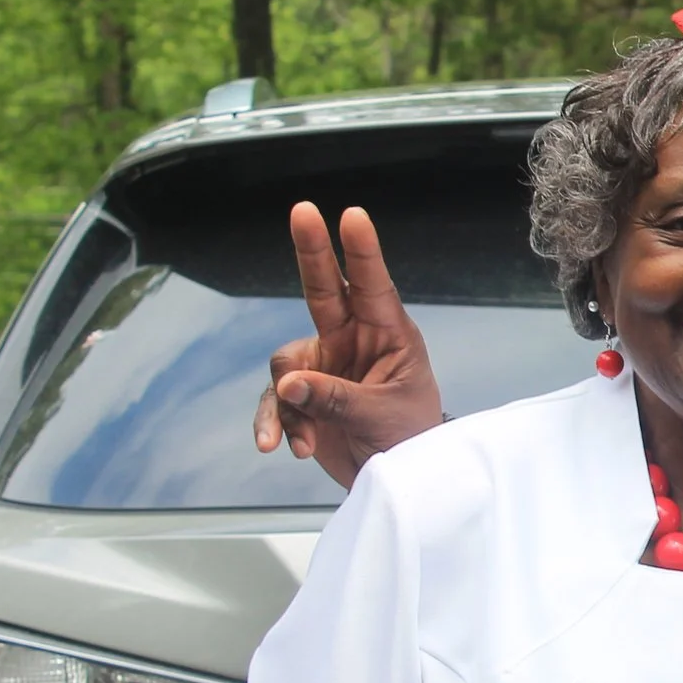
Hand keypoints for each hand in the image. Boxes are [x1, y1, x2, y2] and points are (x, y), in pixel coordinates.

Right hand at [252, 204, 445, 489]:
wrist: (396, 474)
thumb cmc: (408, 436)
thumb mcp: (380, 416)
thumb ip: (335, 399)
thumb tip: (288, 385)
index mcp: (389, 335)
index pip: (373, 285)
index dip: (362, 250)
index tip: (353, 214)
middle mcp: (353, 340)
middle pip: (324, 288)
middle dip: (312, 250)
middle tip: (302, 209)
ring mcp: (325, 363)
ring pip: (287, 365)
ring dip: (290, 404)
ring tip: (305, 439)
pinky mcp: (303, 393)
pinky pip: (276, 399)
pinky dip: (275, 422)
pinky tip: (278, 447)